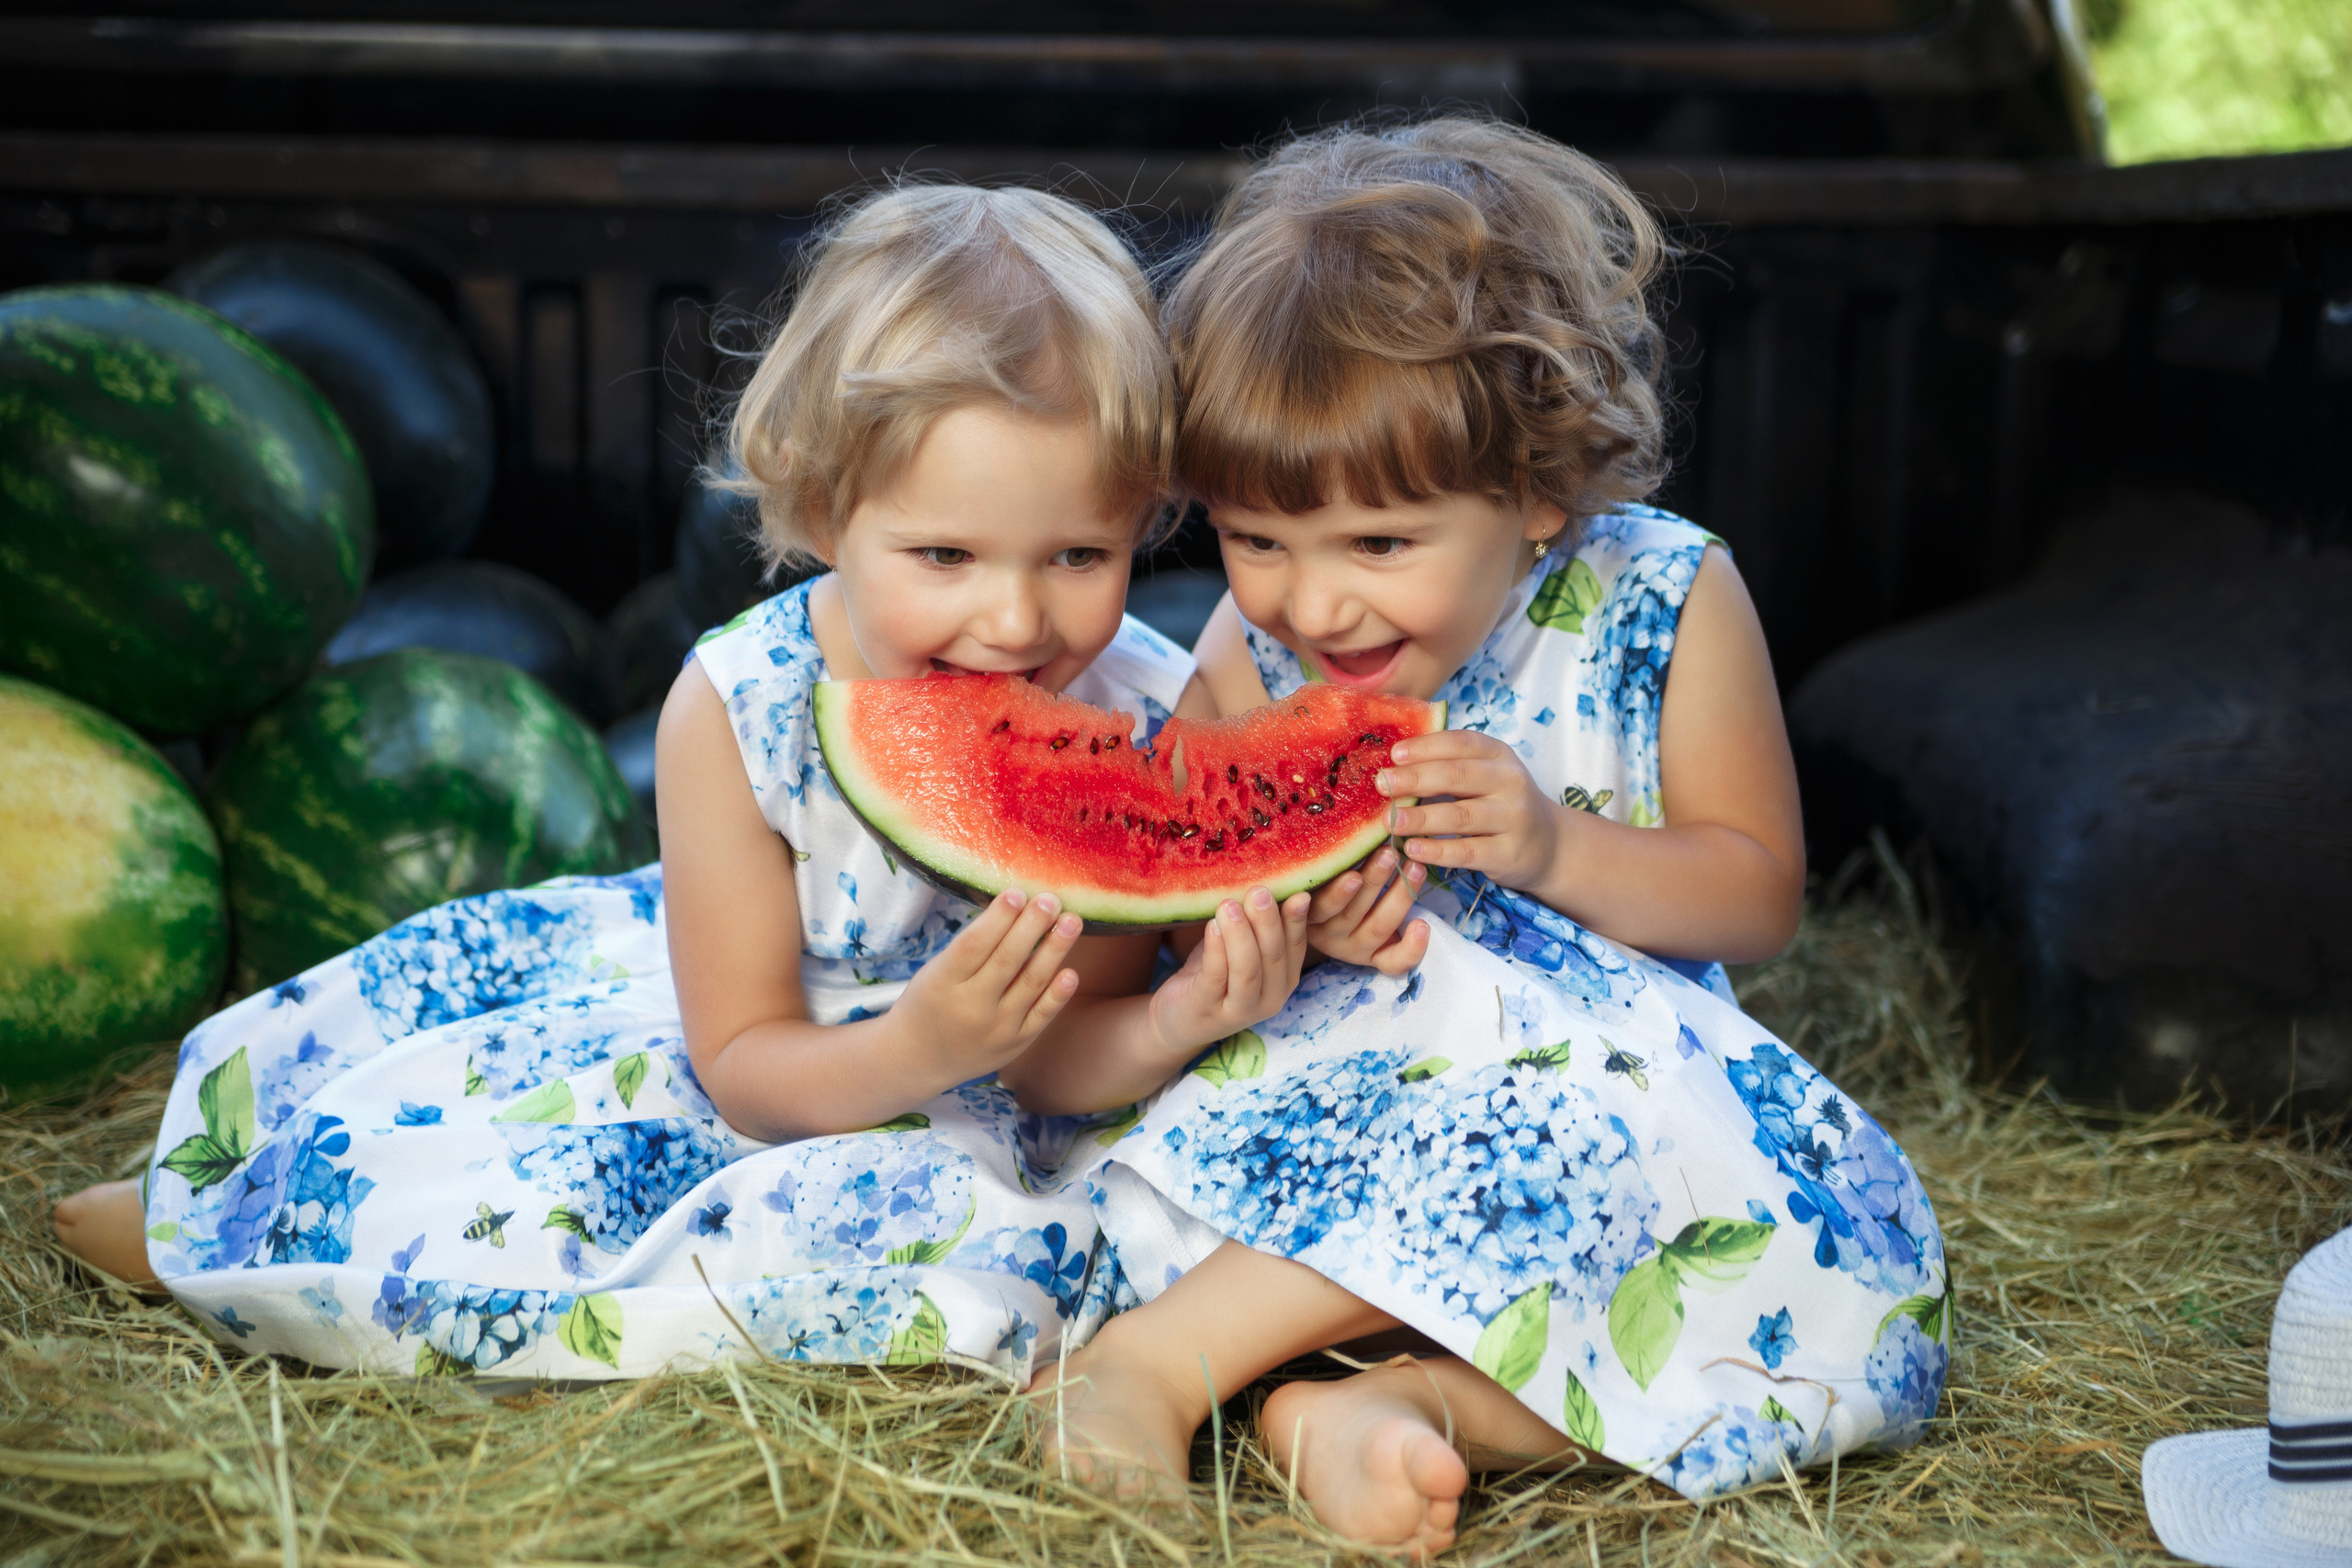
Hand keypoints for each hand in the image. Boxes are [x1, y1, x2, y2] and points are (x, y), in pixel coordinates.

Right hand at [890, 889, 1083, 1076]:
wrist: (920, 1058)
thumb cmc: (929, 1002)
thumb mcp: (935, 971)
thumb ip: (971, 947)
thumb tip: (1016, 907)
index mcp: (943, 982)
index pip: (974, 945)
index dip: (998, 918)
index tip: (1018, 893)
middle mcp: (971, 1007)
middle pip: (1007, 960)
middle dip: (1032, 926)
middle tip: (1051, 899)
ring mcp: (996, 1028)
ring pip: (1030, 983)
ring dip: (1054, 950)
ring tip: (1071, 922)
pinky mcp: (1016, 1043)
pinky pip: (1041, 1016)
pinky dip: (1058, 994)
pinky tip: (1071, 971)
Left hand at [1148, 887, 1310, 1057]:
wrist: (1177, 1018)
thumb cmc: (1214, 974)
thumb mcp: (1241, 948)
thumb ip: (1258, 924)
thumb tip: (1270, 879)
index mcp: (1284, 980)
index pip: (1295, 947)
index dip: (1298, 920)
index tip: (1298, 891)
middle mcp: (1270, 999)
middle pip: (1273, 957)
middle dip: (1267, 922)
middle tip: (1259, 891)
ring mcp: (1239, 1010)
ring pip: (1247, 970)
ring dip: (1240, 934)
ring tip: (1229, 905)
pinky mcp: (1205, 1008)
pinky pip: (1214, 977)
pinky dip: (1215, 949)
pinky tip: (1212, 925)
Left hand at [1304, 846, 1430, 974]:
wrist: (1296, 899)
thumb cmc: (1350, 895)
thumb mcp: (1375, 905)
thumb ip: (1395, 896)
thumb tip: (1421, 863)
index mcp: (1372, 950)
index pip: (1395, 960)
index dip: (1412, 949)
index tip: (1423, 926)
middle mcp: (1348, 946)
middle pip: (1378, 927)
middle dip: (1400, 895)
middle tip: (1414, 865)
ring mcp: (1324, 932)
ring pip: (1351, 913)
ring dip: (1372, 883)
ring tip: (1386, 856)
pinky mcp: (1301, 916)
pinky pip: (1321, 908)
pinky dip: (1336, 893)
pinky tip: (1348, 875)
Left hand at [1379, 731, 1568, 891]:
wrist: (1549, 845)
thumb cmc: (1502, 803)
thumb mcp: (1486, 775)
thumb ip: (1449, 766)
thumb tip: (1392, 765)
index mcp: (1500, 755)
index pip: (1461, 743)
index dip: (1426, 746)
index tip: (1394, 754)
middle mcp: (1510, 782)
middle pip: (1457, 776)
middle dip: (1415, 779)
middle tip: (1382, 784)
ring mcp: (1513, 818)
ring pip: (1460, 815)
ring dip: (1421, 818)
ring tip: (1389, 821)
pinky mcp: (1508, 853)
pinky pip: (1467, 851)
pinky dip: (1437, 850)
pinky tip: (1412, 849)